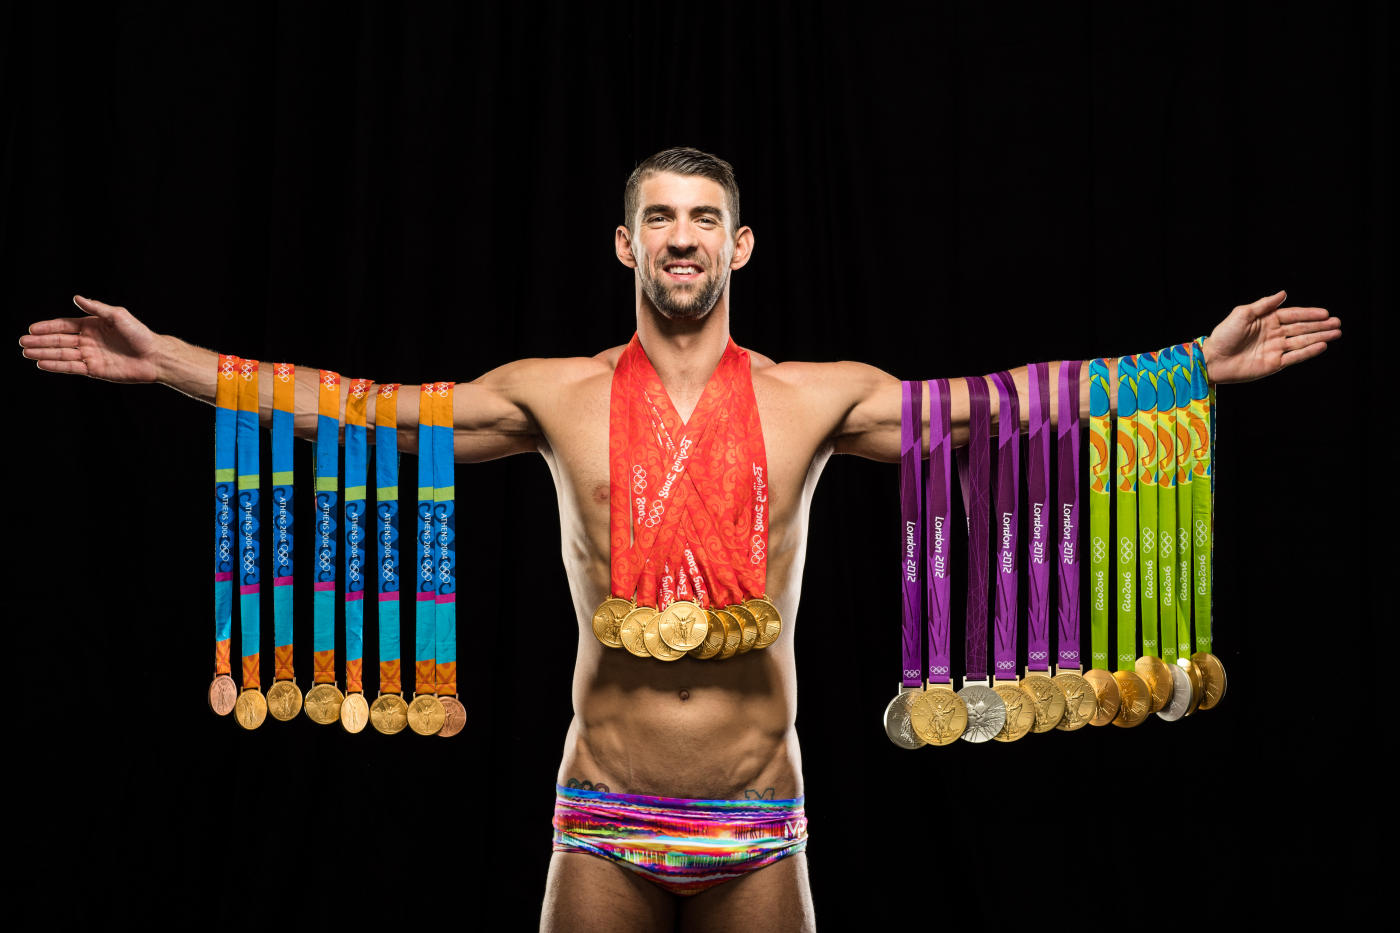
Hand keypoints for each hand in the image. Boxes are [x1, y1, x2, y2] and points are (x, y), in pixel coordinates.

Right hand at [19, 295, 167, 382]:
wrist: (155, 357)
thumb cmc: (140, 334)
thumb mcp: (118, 316)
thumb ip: (96, 308)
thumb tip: (76, 298)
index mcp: (92, 326)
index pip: (64, 326)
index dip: (48, 327)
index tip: (32, 328)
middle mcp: (89, 340)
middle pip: (59, 340)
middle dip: (40, 341)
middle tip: (22, 342)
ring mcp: (90, 355)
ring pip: (62, 354)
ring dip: (44, 353)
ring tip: (26, 353)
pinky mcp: (95, 370)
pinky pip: (72, 367)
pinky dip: (57, 365)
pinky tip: (42, 364)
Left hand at [1202, 290, 1341, 383]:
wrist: (1213, 359)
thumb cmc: (1224, 334)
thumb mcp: (1242, 314)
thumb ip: (1264, 305)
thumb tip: (1284, 293)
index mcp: (1267, 320)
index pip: (1293, 315)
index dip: (1309, 313)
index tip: (1326, 313)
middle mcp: (1274, 334)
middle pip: (1301, 328)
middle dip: (1320, 325)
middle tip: (1337, 323)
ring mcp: (1275, 349)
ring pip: (1302, 341)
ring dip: (1319, 337)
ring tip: (1336, 333)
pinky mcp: (1274, 363)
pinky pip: (1295, 356)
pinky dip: (1308, 351)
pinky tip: (1322, 345)